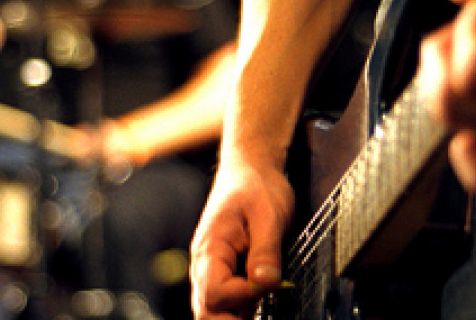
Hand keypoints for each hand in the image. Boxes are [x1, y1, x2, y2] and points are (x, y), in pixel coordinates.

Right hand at [190, 153, 293, 318]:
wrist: (250, 171)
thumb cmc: (256, 187)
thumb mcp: (268, 215)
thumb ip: (266, 251)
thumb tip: (267, 282)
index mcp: (210, 250)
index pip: (216, 292)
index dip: (243, 295)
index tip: (269, 282)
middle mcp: (205, 266)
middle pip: (206, 311)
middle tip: (261, 307)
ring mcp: (213, 271)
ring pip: (214, 311)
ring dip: (237, 315)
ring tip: (263, 303)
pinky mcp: (226, 274)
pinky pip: (227, 302)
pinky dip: (242, 308)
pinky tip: (261, 301)